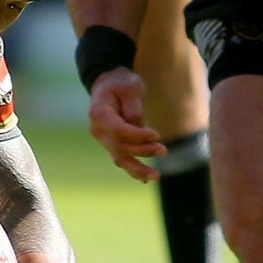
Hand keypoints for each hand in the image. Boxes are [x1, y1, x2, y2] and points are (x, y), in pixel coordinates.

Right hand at [88, 66, 164, 180]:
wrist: (110, 85)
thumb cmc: (121, 84)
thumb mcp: (130, 88)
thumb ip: (134, 108)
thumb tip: (139, 128)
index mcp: (98, 113)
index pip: (118, 131)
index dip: (138, 136)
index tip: (156, 135)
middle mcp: (98, 130)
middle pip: (120, 147)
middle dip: (143, 151)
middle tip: (164, 150)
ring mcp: (104, 139)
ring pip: (120, 158)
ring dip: (138, 169)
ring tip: (156, 176)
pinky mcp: (112, 144)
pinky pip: (122, 159)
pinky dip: (133, 170)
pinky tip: (146, 179)